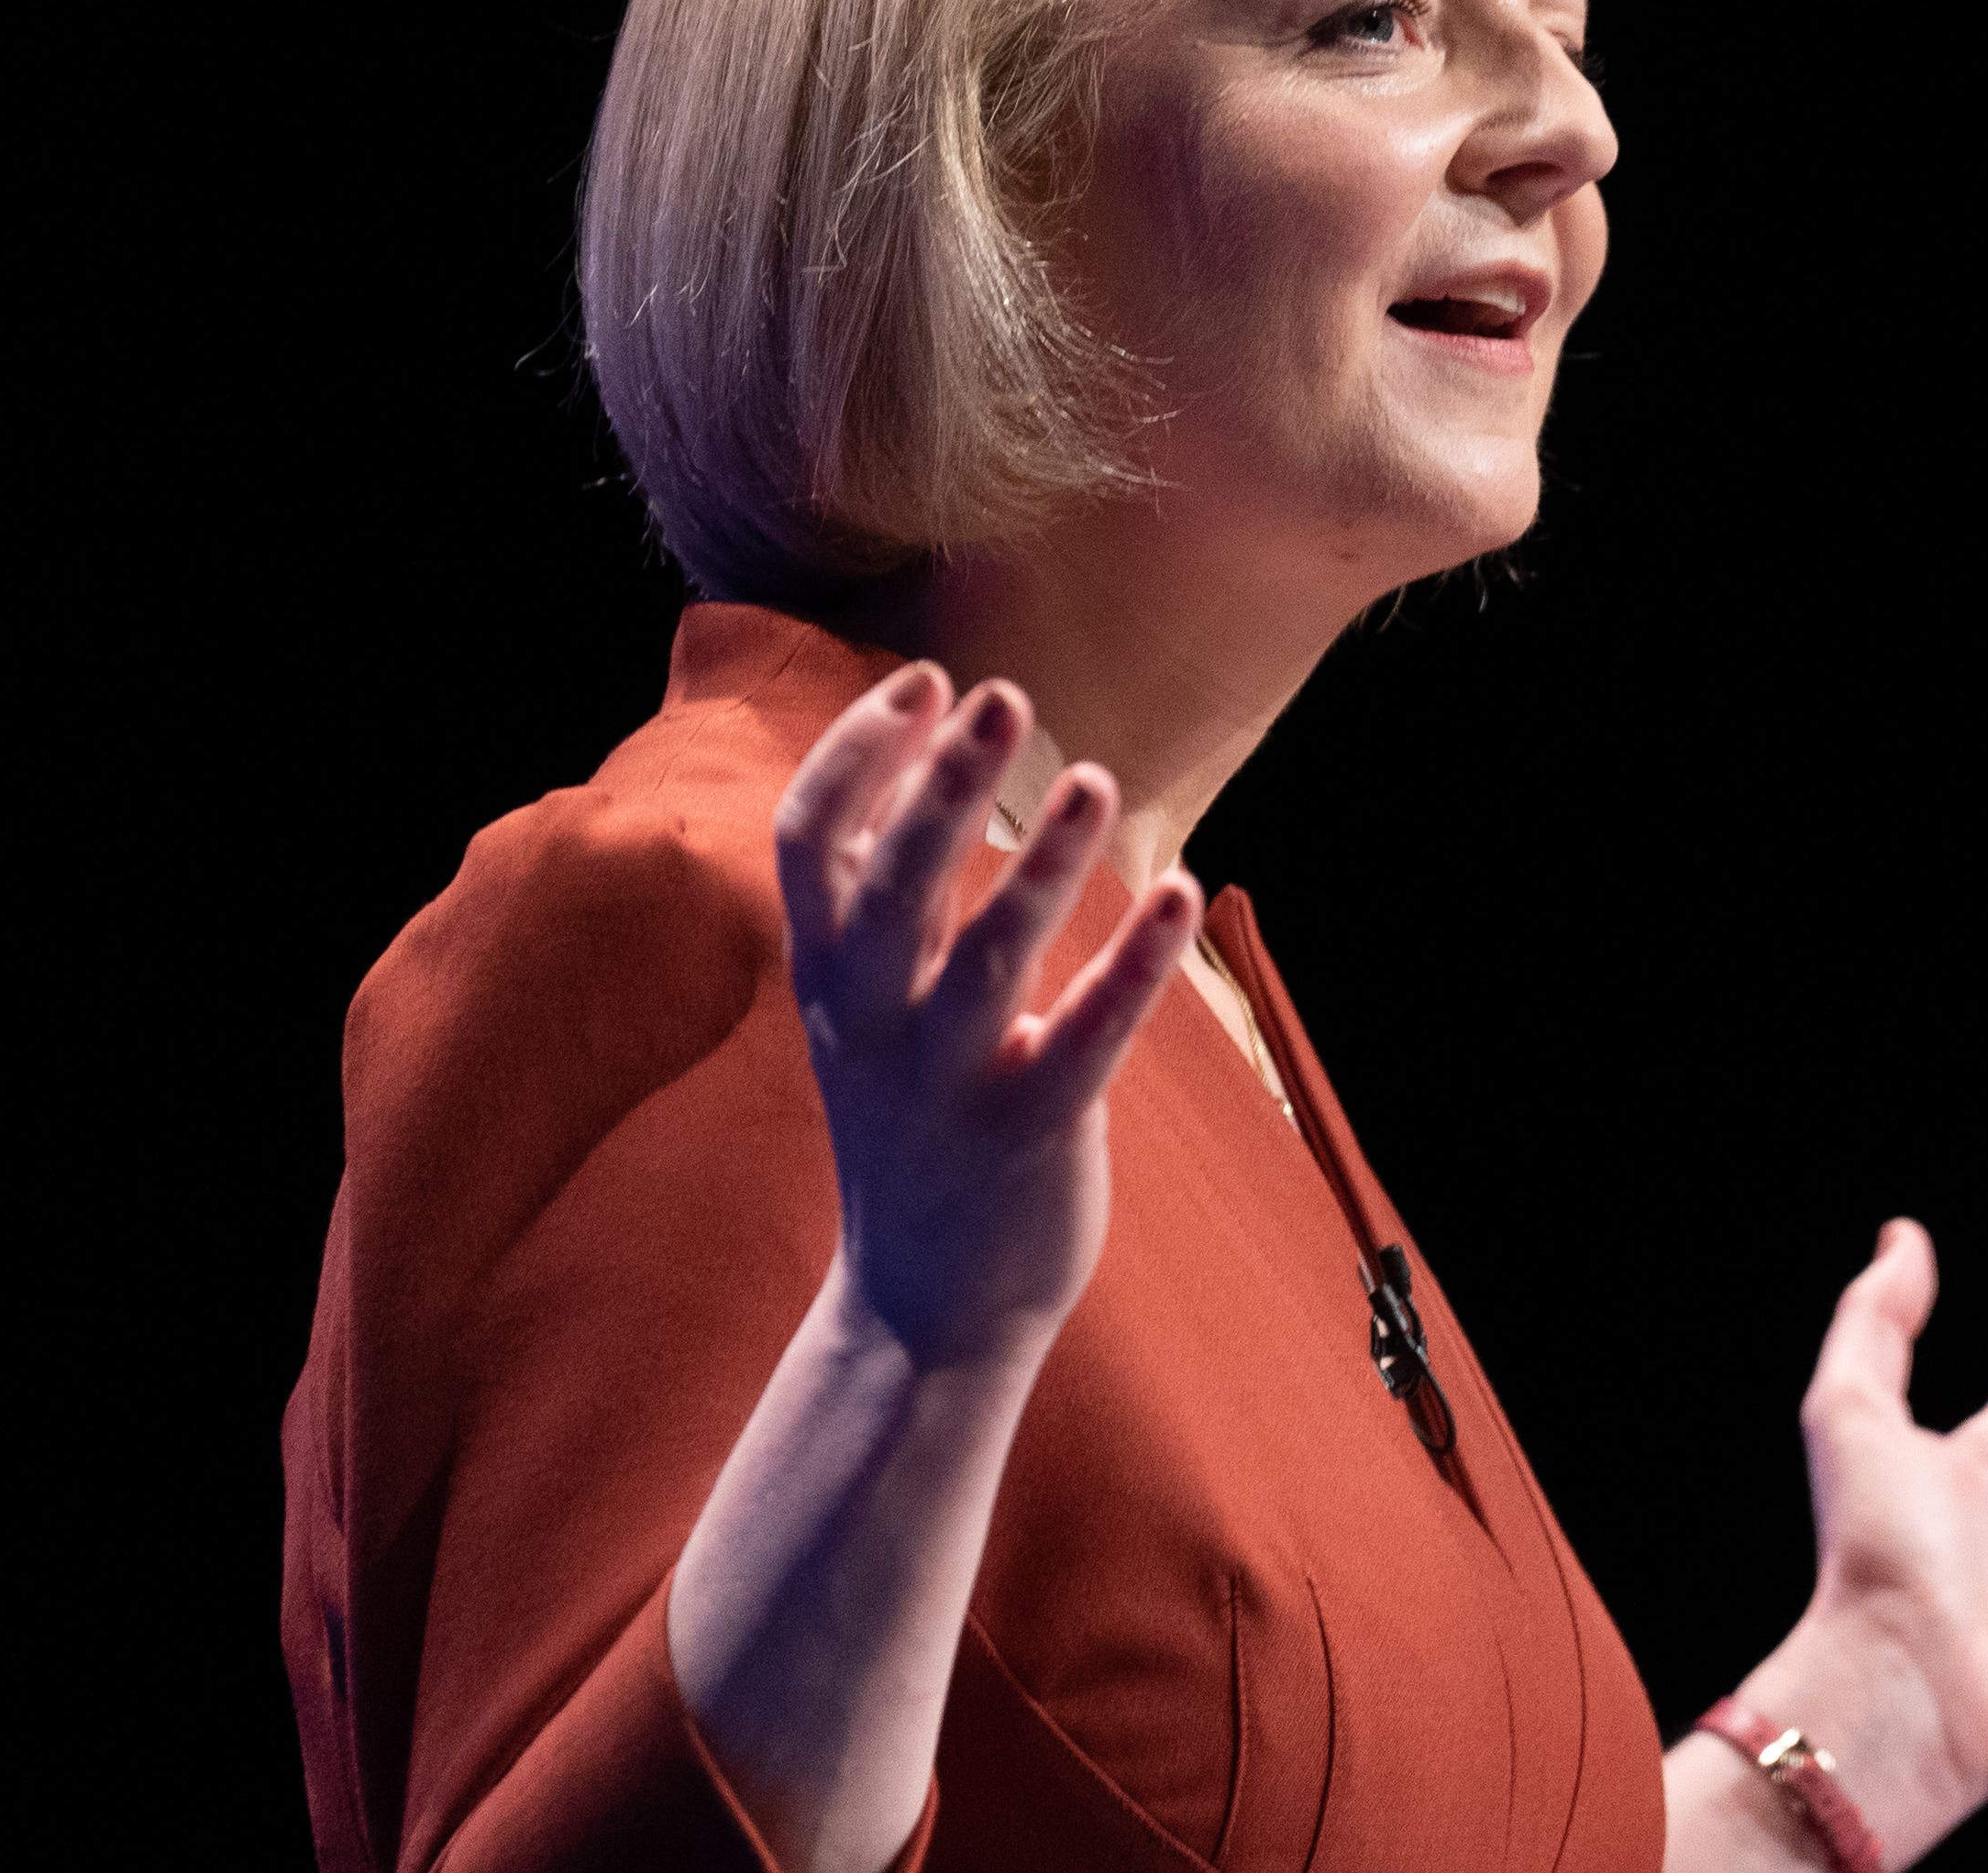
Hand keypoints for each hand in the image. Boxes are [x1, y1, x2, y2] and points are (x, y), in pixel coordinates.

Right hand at [771, 665, 1203, 1370]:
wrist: (925, 1307)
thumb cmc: (907, 1123)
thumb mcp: (860, 1012)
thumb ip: (875, 903)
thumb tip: (918, 754)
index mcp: (828, 979)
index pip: (808, 840)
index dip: (858, 751)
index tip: (924, 680)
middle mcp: (875, 1022)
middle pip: (893, 882)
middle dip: (944, 782)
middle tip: (1000, 694)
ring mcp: (949, 1082)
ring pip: (992, 956)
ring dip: (1043, 860)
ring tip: (1095, 779)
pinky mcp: (1033, 1131)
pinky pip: (1089, 1036)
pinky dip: (1135, 961)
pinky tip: (1179, 888)